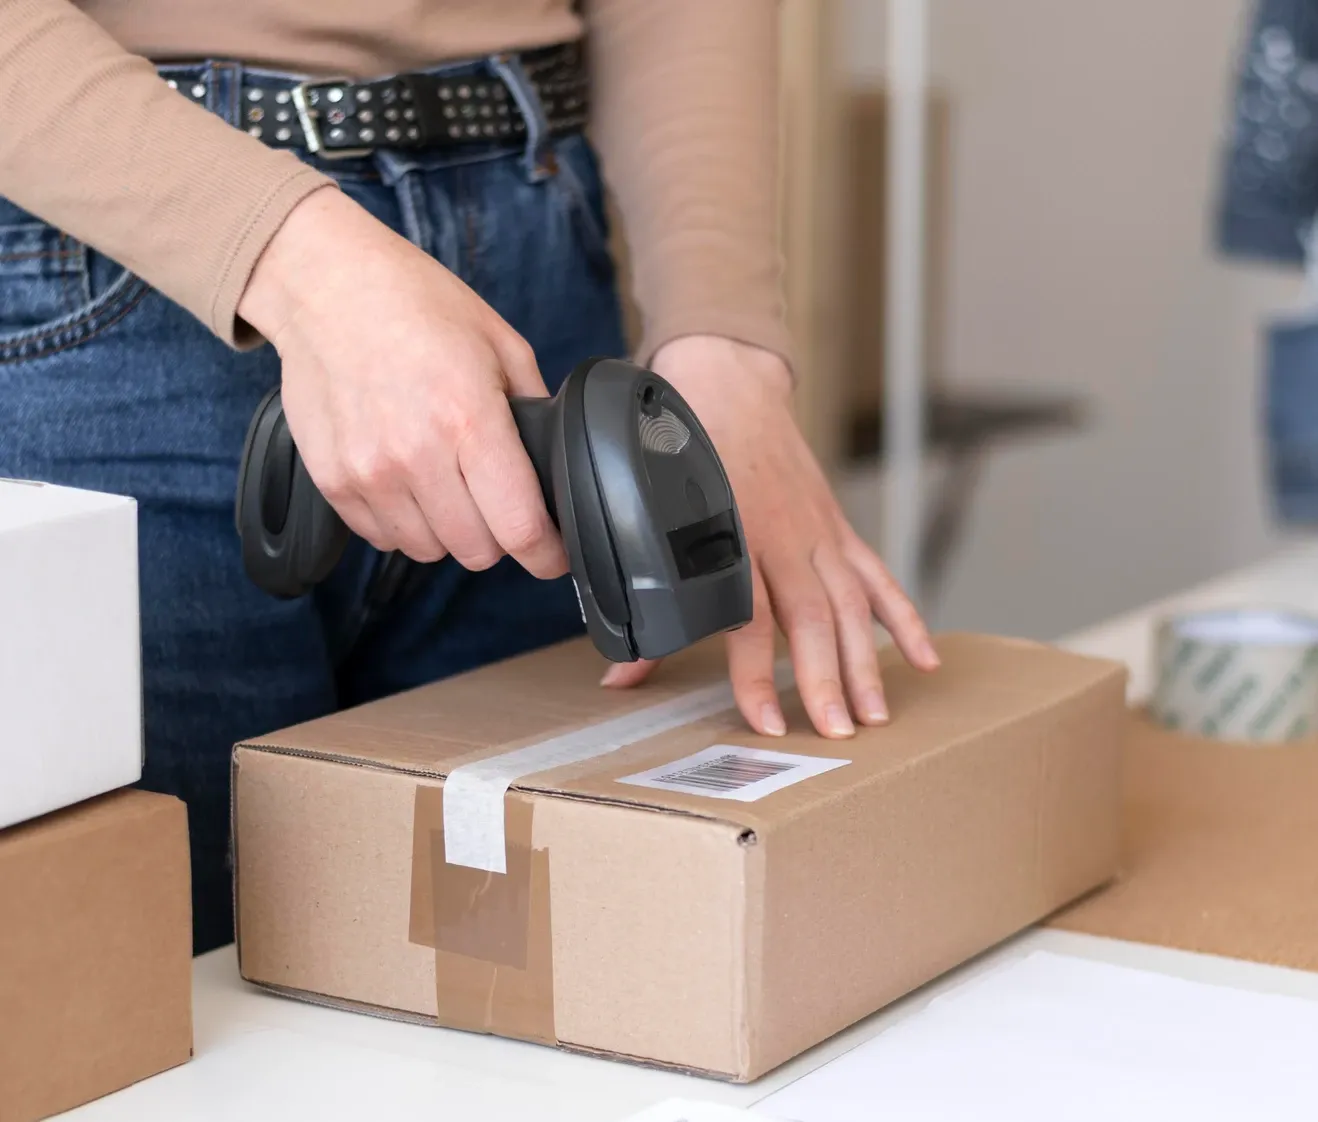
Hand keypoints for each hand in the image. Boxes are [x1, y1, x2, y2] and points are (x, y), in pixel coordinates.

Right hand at [237, 187, 565, 576]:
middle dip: (497, 536)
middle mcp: (417, 455)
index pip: (519, 527)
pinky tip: (408, 481)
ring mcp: (369, 472)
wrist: (325, 284)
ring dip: (448, 531)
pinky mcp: (333, 481)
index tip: (553, 555)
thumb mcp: (501, 343)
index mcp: (470, 420)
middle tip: (496, 504)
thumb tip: (553, 463)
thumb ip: (535, 409)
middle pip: (476, 550)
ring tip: (447, 484)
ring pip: (429, 550)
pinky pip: (383, 537)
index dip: (546, 554)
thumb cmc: (418, 305)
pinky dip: (403, 523)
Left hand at [602, 335, 939, 738]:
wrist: (725, 377)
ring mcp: (817, 528)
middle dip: (827, 677)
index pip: (749, 615)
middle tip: (838, 732)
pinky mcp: (837, 524)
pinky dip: (902, 616)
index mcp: (729, 531)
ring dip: (866, 660)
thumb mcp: (647, 512)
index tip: (768, 719)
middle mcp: (781, 533)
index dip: (758, 672)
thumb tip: (619, 675)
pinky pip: (877, 575)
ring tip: (875, 715)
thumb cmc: (679, 448)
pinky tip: (922, 660)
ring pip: (851, 602)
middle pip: (812, 614)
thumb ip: (641, 596)